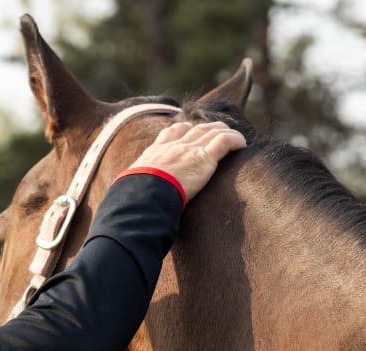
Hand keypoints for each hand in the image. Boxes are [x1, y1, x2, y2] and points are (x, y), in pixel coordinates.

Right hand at [129, 121, 246, 201]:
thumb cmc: (135, 198)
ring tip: (235, 138)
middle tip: (218, 132)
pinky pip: (225, 141)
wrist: (144, 196)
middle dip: (209, 128)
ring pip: (212, 130)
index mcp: (156, 152)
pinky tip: (243, 145)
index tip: (190, 131)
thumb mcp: (131, 189)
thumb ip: (135, 190)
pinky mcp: (204, 157)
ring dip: (225, 132)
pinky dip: (236, 140)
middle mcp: (174, 146)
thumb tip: (123, 208)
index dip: (184, 130)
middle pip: (196, 128)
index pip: (172, 132)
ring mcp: (189, 149)